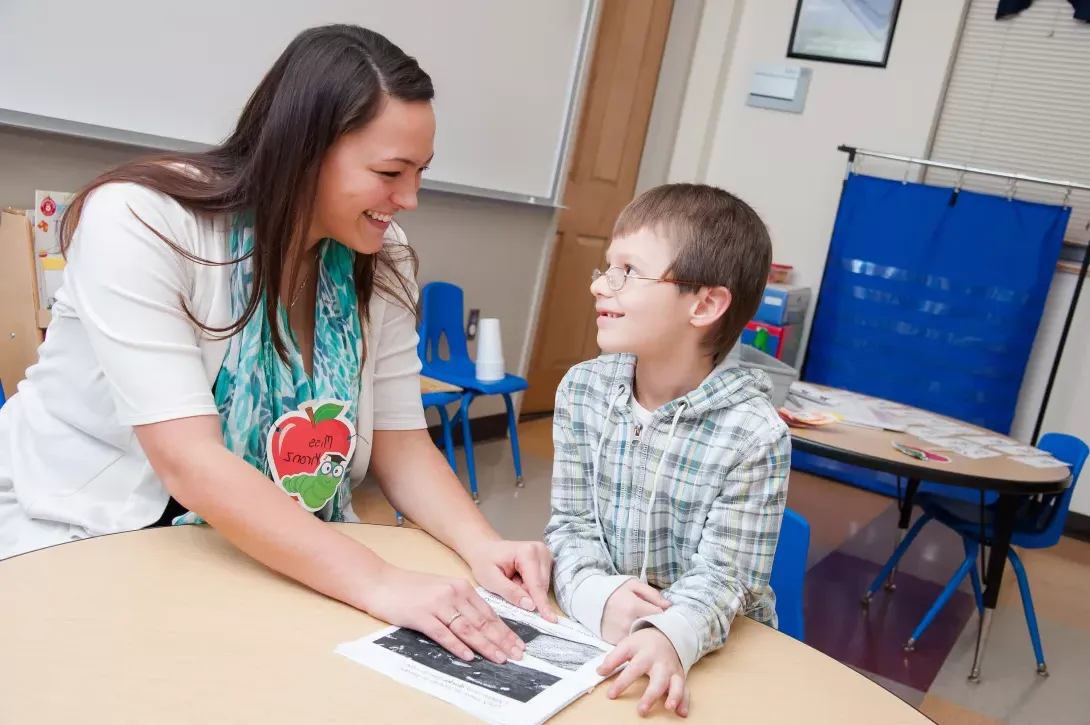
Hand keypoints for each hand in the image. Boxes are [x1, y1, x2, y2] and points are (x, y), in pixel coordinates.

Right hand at [366, 564, 524, 663]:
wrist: (380, 582)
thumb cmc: (410, 588)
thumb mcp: (442, 588)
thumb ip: (461, 602)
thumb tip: (481, 625)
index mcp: (461, 587)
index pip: (489, 613)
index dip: (505, 630)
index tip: (518, 644)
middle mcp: (453, 594)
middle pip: (483, 622)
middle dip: (502, 640)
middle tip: (517, 655)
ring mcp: (438, 605)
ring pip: (468, 629)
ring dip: (486, 646)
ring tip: (500, 659)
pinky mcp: (422, 616)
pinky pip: (444, 634)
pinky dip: (458, 646)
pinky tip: (469, 656)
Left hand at [465, 539, 557, 622]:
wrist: (485, 549)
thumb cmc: (484, 562)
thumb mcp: (490, 580)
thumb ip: (510, 592)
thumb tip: (531, 606)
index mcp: (527, 552)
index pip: (536, 584)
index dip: (542, 603)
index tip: (551, 620)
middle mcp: (541, 551)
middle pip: (542, 586)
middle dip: (528, 595)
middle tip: (507, 587)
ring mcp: (545, 554)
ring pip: (544, 586)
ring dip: (528, 591)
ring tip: (512, 582)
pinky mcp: (547, 560)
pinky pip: (542, 583)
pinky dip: (530, 587)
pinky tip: (519, 580)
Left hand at [598, 628, 688, 717]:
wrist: (666, 634)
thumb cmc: (644, 643)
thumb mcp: (627, 644)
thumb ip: (613, 658)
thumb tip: (600, 672)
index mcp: (645, 654)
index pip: (633, 669)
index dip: (622, 683)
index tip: (611, 695)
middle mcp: (661, 663)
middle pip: (658, 679)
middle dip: (651, 695)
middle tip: (641, 710)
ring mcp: (672, 670)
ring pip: (676, 684)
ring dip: (674, 696)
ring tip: (670, 708)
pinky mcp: (680, 676)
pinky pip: (685, 689)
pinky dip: (685, 701)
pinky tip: (682, 712)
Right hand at [601, 579, 670, 643]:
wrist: (589, 597)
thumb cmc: (614, 589)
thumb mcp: (634, 584)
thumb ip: (652, 594)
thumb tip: (668, 606)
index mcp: (634, 606)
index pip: (658, 615)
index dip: (664, 615)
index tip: (664, 613)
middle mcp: (627, 623)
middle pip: (651, 629)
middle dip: (656, 626)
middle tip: (656, 621)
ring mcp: (620, 634)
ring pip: (641, 638)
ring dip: (646, 634)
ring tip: (646, 627)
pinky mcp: (613, 641)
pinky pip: (630, 643)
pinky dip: (635, 640)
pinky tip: (635, 633)